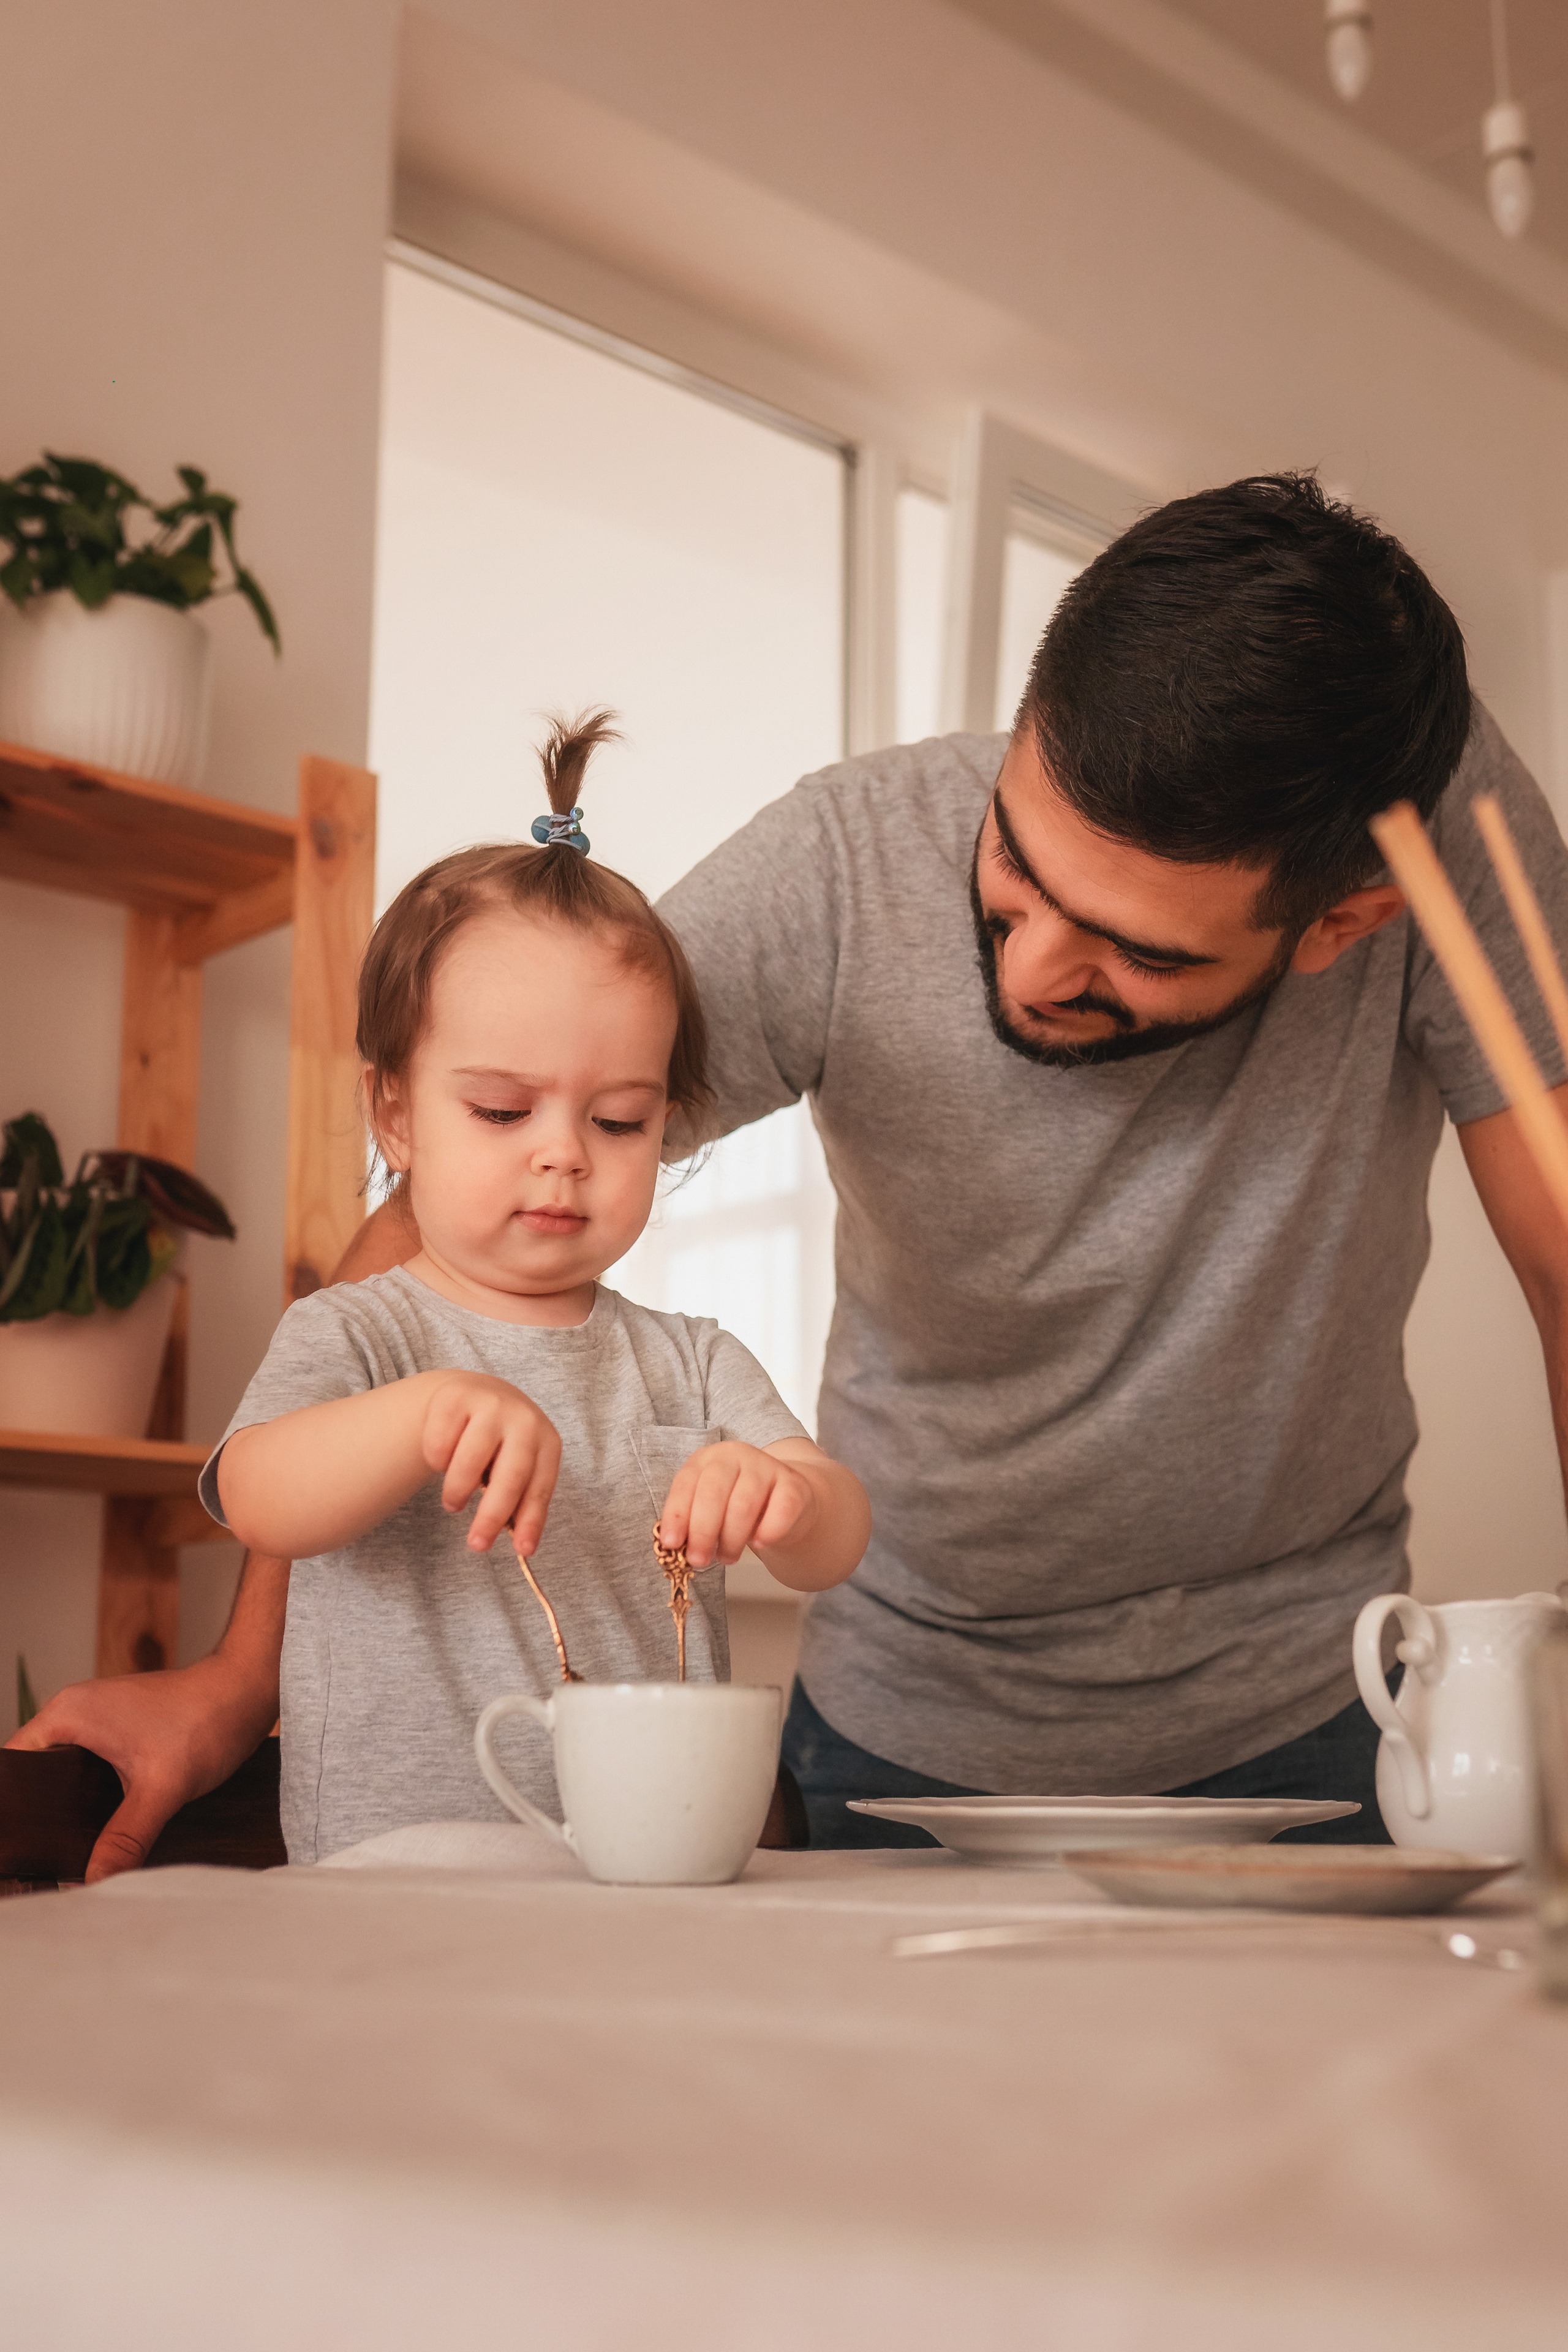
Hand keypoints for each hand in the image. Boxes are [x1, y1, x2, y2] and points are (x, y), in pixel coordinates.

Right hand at [5, 1654, 273, 1882]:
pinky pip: (90, 1768)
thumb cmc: (207, 1720)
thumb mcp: (162, 1789)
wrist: (249, 1688)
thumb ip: (125, 1838)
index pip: (13, 1769)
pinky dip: (92, 1797)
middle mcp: (75, 1711)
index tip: (21, 1852)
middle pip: (35, 1775)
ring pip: (64, 1774)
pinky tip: (102, 1830)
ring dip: (68, 1809)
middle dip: (40, 1818)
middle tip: (43, 1864)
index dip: (15, 1813)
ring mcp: (98, 1719)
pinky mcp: (120, 1729)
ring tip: (69, 1853)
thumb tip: (93, 1883)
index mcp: (68, 1714)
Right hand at [422, 1372, 561, 1554]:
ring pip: (468, 1462)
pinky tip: (443, 1460)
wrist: (477, 1393)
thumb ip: (520, 1500)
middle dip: (491, 1517)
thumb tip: (523, 1547)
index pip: (540, 1487)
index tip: (523, 1551)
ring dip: (457, 1492)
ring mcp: (490, 1404)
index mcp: (546, 1441)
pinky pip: (439, 1444)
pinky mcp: (455, 1397)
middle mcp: (523, 1419)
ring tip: (453, 1504)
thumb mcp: (518, 1466)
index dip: (532, 1521)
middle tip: (477, 1545)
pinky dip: (437, 1462)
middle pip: (509, 1476)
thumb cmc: (502, 1445)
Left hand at [657, 1441, 816, 1568]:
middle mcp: (736, 1456)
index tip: (672, 1544)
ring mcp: (767, 1467)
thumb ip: (692, 1521)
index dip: (677, 1514)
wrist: (786, 1501)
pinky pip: (780, 1510)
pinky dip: (767, 1532)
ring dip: (731, 1539)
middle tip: (699, 1560)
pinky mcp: (794, 1484)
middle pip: (713, 1492)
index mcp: (708, 1459)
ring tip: (727, 1557)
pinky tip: (759, 1543)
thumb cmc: (738, 1508)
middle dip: (702, 1531)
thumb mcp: (711, 1508)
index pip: (686, 1483)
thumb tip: (673, 1548)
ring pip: (743, 1504)